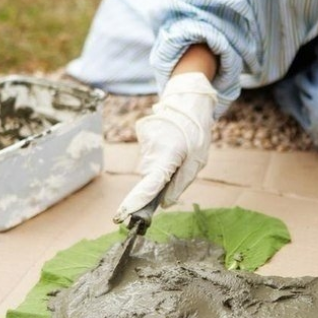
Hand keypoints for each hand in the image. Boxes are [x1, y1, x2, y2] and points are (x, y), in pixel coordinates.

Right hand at [117, 72, 214, 217]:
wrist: (187, 102)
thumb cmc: (196, 132)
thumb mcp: (196, 162)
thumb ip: (180, 185)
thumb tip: (164, 203)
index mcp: (167, 157)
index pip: (148, 186)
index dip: (135, 202)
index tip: (121, 215)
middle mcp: (151, 151)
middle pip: (149, 180)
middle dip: (158, 185)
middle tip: (176, 172)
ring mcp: (144, 143)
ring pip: (148, 169)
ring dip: (159, 169)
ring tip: (176, 154)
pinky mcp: (142, 137)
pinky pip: (148, 157)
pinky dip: (157, 157)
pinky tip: (169, 146)